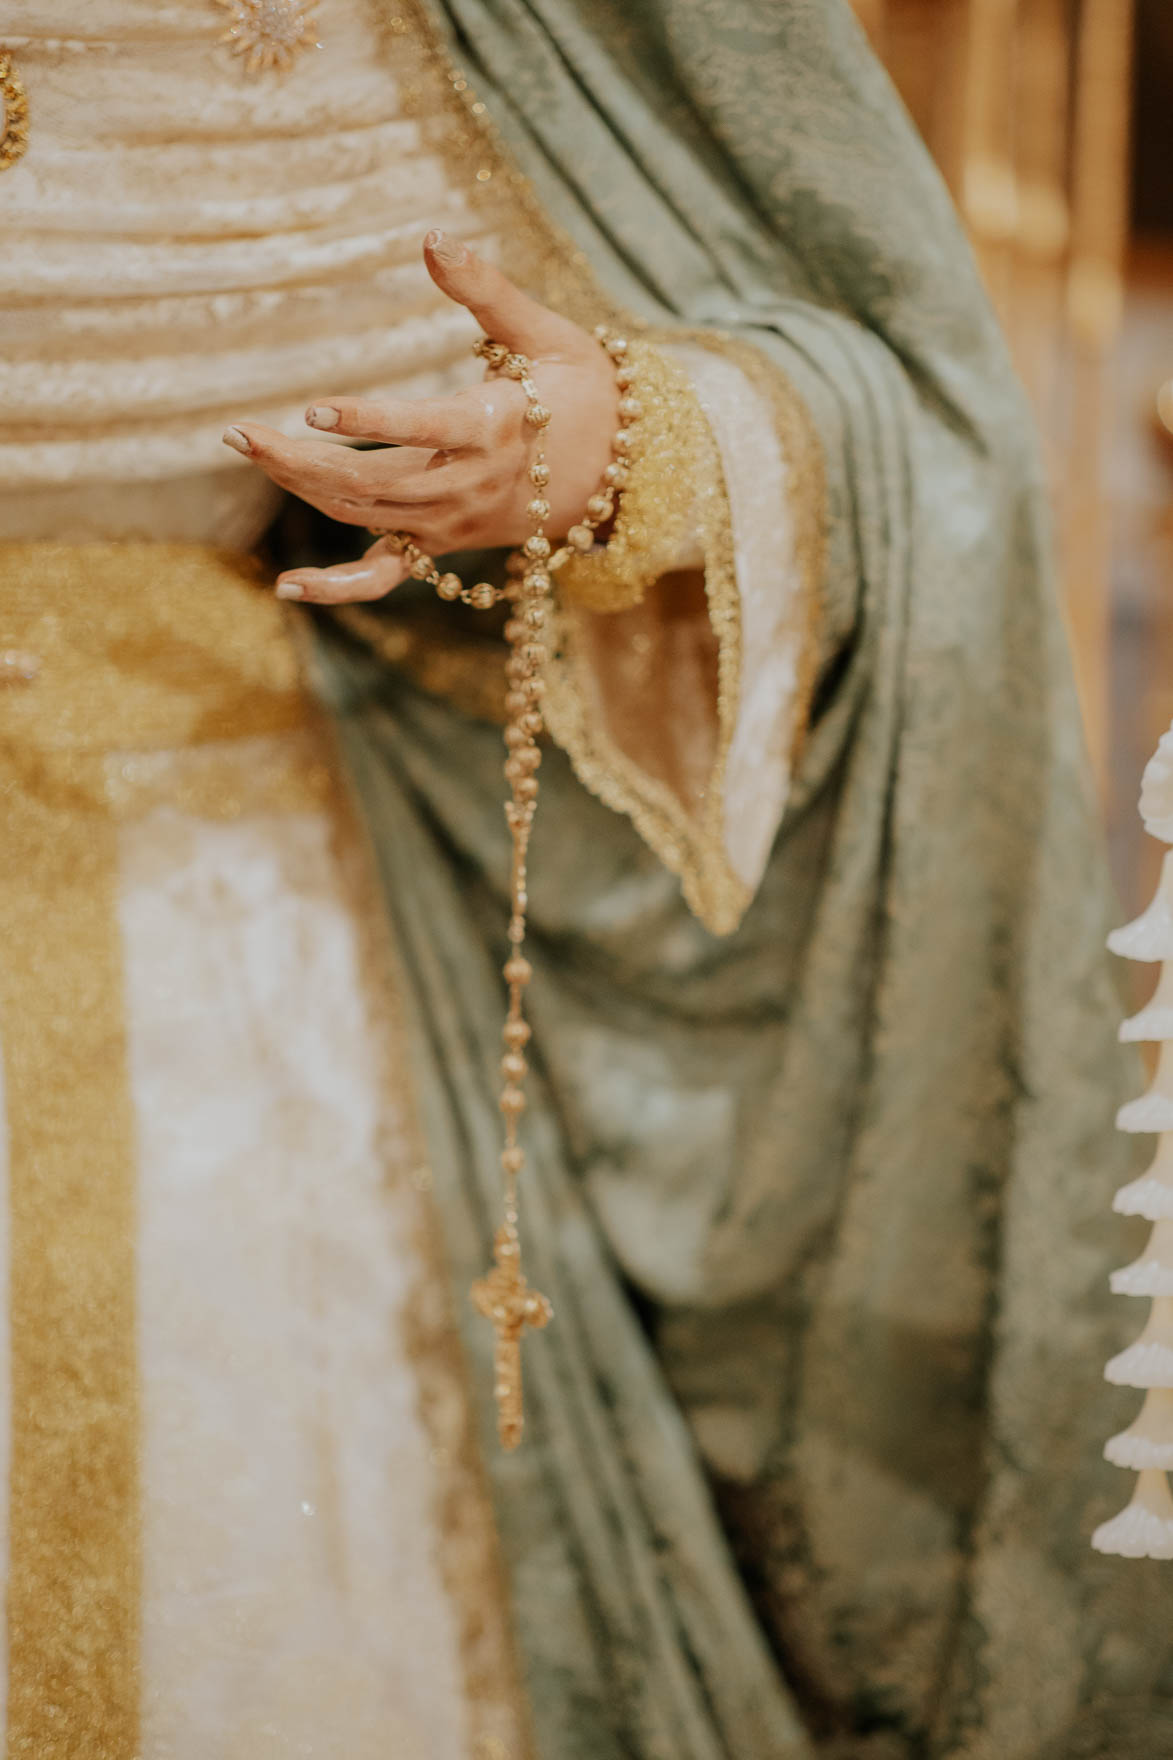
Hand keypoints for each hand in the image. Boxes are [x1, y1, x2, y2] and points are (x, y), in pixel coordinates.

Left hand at [222, 231, 618, 603]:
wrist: (622, 474)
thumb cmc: (585, 391)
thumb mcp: (546, 333)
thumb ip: (486, 289)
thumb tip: (434, 236)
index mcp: (495, 428)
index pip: (423, 430)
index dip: (369, 420)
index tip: (314, 407)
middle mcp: (468, 485)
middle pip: (372, 482)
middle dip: (298, 461)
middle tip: (237, 432)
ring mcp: (452, 522)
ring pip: (365, 514)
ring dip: (301, 487)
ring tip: (248, 447)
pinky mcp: (444, 542)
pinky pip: (387, 574)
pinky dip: (339, 588)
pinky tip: (288, 586)